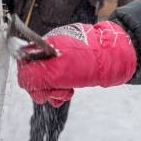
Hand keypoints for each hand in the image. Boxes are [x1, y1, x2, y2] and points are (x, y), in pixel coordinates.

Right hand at [17, 21, 136, 106]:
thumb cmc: (91, 58)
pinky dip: (59, 92)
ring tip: (66, 94)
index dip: (30, 81)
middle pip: (33, 76)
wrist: (116, 55)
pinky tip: (68, 93)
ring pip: (45, 82)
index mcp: (44, 46)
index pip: (24, 65)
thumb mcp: (60, 69)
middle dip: (43, 89)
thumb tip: (24, 80)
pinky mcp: (69, 69)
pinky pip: (56, 84)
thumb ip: (38, 74)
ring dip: (52, 93)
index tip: (43, 90)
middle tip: (58, 93)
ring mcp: (59, 61)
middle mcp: (49, 52)